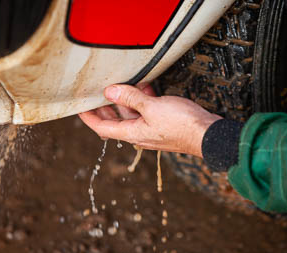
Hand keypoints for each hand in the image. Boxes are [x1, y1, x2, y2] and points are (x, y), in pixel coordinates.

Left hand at [79, 84, 221, 157]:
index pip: (102, 128)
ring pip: (131, 114)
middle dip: (104, 107)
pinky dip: (142, 100)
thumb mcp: (153, 107)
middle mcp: (139, 134)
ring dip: (125, 100)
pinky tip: (144, 87)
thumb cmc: (182, 125)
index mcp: (133, 133)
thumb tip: (110, 92)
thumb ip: (131, 98)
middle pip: (115, 121)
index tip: (78, 107)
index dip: (88, 118)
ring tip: (122, 83)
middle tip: (95, 92)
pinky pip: (146, 112)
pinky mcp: (163, 124)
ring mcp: (151, 129)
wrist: (208, 134)